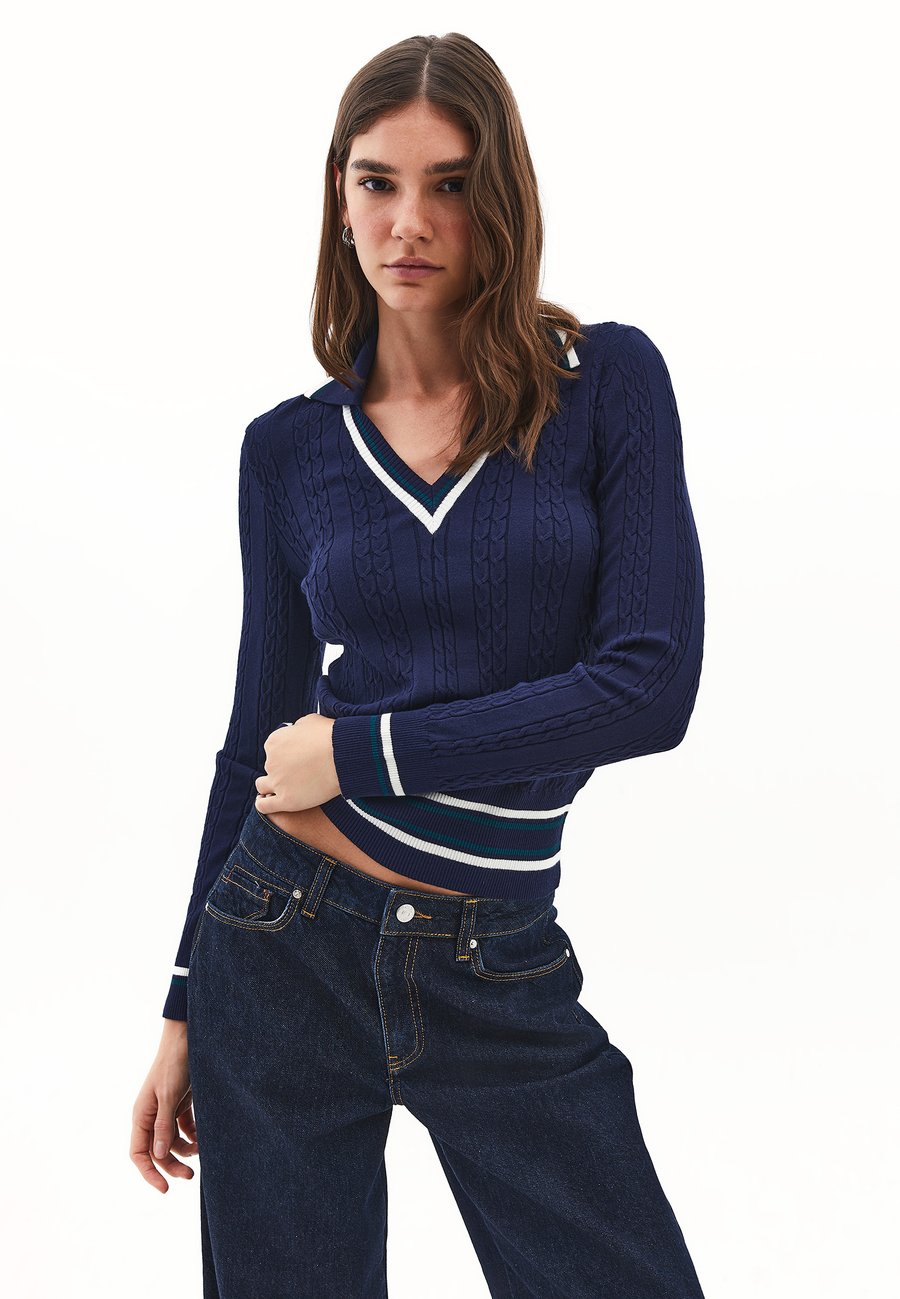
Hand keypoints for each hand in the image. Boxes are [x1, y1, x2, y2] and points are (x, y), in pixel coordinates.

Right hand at [130, 1019, 196, 1192]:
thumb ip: (164, 1125)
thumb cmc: (174, 1064)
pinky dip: (193, 1136)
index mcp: (142, 1115)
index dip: (149, 1173)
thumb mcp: (169, 1095)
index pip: (139, 1154)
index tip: (164, 1189)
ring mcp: (166, 1110)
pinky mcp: (181, 1104)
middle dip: (172, 1166)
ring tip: (202, 1151)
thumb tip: (160, 1155)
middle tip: (191, 1177)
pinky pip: (185, 1129)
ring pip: (172, 1142)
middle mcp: (151, 1115)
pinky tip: (203, 1138)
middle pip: (158, 1152)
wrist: (188, 1038)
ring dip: (185, 1151)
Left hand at [255, 714, 340, 812]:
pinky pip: (264, 806)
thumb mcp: (310, 721)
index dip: (284, 755)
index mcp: (274, 742)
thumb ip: (297, 728)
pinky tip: (271, 802)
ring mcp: (277, 782)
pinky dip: (264, 804)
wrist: (343, 755)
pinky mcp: (286, 800)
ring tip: (283, 788)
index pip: (272, 750)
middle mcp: (271, 761)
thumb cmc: (331, 736)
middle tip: (299, 773)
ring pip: (262, 786)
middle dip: (281, 770)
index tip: (296, 759)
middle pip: (270, 767)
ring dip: (270, 787)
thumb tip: (297, 732)